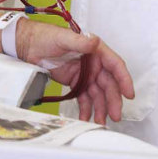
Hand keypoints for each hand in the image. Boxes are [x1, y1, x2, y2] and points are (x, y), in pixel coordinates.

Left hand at [15, 20, 133, 124]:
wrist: (28, 45)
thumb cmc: (45, 36)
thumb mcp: (63, 38)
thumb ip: (80, 42)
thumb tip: (94, 42)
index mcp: (94, 50)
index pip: (114, 65)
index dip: (123, 79)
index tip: (129, 94)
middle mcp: (93, 63)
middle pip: (108, 84)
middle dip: (113, 100)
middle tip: (114, 115)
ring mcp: (85, 73)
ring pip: (98, 94)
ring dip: (101, 108)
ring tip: (100, 122)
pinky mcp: (76, 82)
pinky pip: (84, 98)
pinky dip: (86, 108)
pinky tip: (85, 118)